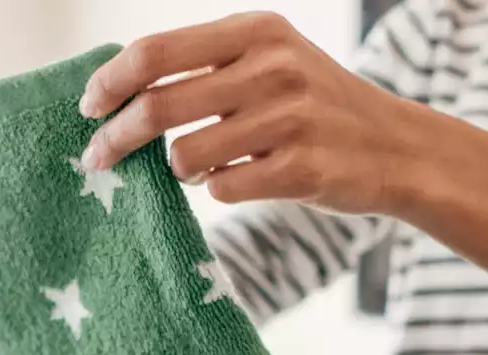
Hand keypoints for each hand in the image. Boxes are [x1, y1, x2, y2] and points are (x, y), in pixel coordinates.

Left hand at [77, 12, 428, 214]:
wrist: (398, 147)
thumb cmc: (317, 106)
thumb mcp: (273, 59)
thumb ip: (208, 64)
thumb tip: (121, 87)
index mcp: (257, 32)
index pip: (156, 51)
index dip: (110, 81)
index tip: (88, 107)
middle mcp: (273, 68)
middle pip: (159, 106)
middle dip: (116, 137)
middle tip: (97, 158)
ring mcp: (290, 120)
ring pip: (186, 156)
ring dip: (178, 169)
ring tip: (197, 166)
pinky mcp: (302, 170)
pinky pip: (224, 189)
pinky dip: (217, 190)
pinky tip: (237, 180)